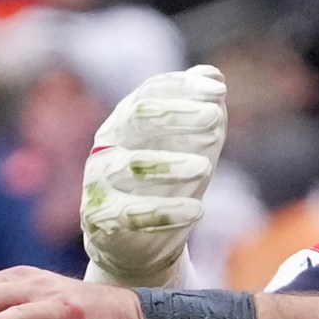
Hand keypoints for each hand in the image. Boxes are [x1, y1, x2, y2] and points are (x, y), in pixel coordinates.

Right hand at [82, 66, 226, 288]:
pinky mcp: (99, 217)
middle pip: (136, 117)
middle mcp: (109, 143)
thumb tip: (212, 75)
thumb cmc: (167, 185)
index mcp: (127, 120)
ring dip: (170, 164)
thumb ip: (200, 110)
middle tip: (214, 119)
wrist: (141, 243)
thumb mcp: (190, 146)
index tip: (219, 92)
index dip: (183, 89)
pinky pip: (130, 213)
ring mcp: (99, 180)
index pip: (151, 92)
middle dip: (176, 114)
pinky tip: (198, 210)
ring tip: (206, 169)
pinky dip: (166, 212)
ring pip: (131, 164)